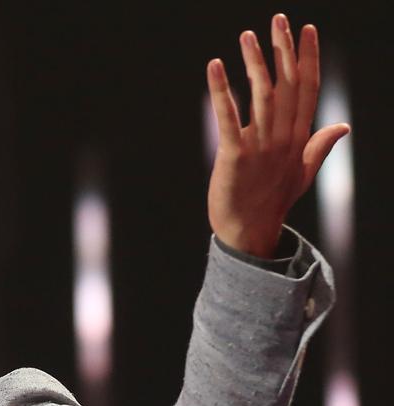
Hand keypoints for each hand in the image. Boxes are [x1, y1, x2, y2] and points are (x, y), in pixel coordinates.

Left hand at [206, 14, 349, 258]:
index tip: (306, 30)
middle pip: (287, 85)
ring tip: (247, 35)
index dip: (307, 58)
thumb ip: (320, 146)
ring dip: (255, 63)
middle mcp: (282, 138)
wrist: (248, 232)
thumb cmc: (271, 201)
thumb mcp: (301, 173)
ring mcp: (259, 147)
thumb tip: (344, 128)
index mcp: (298, 138)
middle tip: (278, 18)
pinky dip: (220, 92)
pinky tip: (215, 67)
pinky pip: (227, 118)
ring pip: (261, 96)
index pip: (307, 89)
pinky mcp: (234, 156)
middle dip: (283, 50)